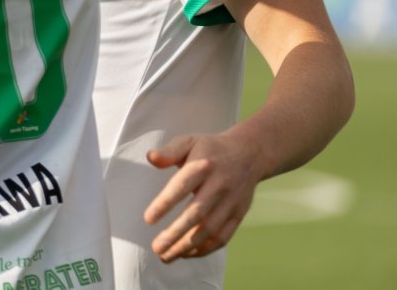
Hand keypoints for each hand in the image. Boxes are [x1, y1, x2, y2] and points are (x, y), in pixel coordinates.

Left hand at [144, 132, 262, 261]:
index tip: (148, 219)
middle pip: (196, 214)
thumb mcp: (189, 141)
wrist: (249, 154)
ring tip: (166, 256)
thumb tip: (151, 157)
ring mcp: (230, 202)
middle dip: (175, 234)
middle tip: (156, 247)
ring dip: (188, 246)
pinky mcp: (238, 214)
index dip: (165, 204)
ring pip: (210, 230)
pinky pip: (223, 237)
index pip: (181, 187)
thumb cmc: (210, 149)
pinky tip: (186, 254)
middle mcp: (218, 186)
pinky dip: (205, 249)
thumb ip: (169, 151)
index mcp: (203, 166)